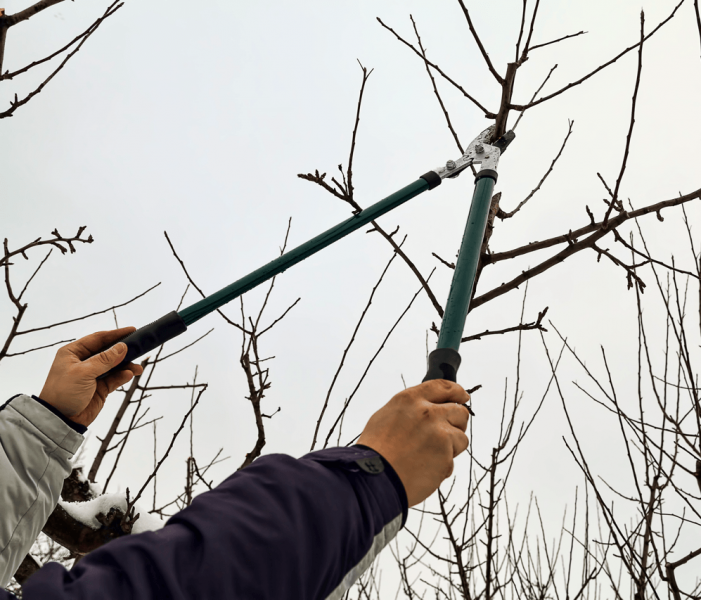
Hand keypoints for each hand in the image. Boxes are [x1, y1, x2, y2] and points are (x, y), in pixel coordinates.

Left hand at [39, 327, 143, 426]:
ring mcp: (92, 375)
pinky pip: (115, 378)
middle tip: (140, 348)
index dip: (115, 334)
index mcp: (73, 353)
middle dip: (123, 351)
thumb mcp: (84, 372)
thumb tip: (123, 346)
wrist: (60, 420)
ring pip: (114, 365)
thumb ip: (105, 359)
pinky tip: (129, 375)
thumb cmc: (64, 392)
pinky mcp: (100, 388)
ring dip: (126, 365)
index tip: (132, 330)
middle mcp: (83, 362)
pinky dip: (123, 376)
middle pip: (108, 351)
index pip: (98, 339)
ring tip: (138, 368)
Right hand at [358, 379, 469, 506]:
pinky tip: (425, 468)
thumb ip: (411, 409)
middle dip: (457, 423)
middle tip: (446, 434)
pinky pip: (453, 459)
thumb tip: (426, 408)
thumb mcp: (387, 416)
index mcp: (410, 400)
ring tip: (428, 455)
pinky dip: (443, 465)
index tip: (463, 396)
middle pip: (459, 411)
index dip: (457, 391)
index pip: (443, 387)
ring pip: (461, 437)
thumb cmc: (376, 450)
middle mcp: (427, 412)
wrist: (376, 478)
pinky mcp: (446, 454)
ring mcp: (439, 433)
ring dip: (450, 447)